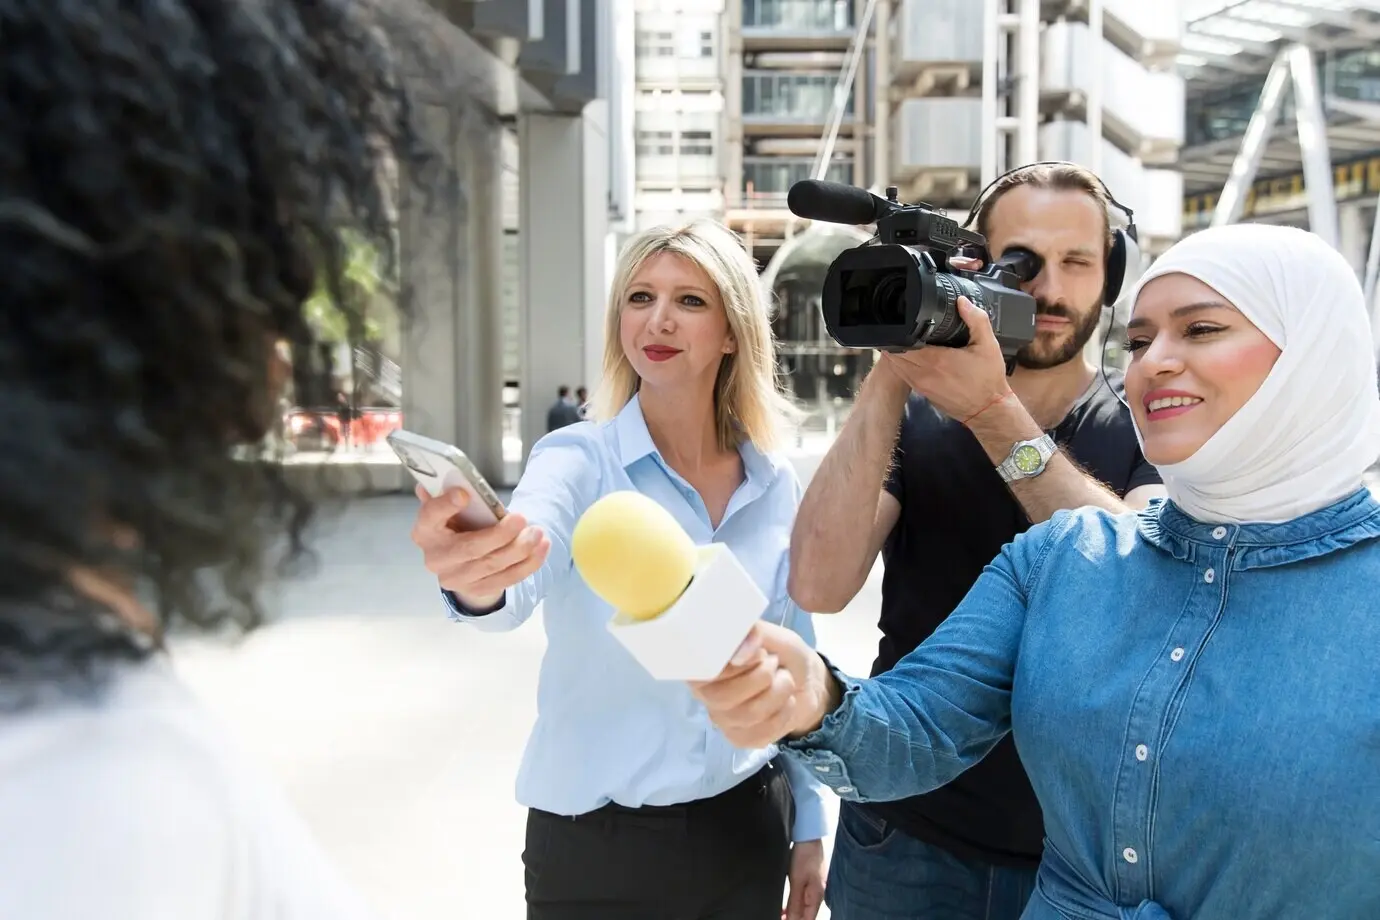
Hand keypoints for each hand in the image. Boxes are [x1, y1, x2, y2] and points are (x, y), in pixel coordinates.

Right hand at [409, 486, 549, 606]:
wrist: (456, 562)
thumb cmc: (454, 526)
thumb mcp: (448, 508)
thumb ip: (449, 494)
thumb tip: (455, 478)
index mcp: (425, 530)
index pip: (430, 515)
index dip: (445, 505)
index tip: (464, 494)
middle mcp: (436, 558)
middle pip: (470, 548)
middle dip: (500, 535)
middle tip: (522, 519)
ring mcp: (456, 578)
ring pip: (493, 566)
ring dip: (520, 549)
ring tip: (538, 533)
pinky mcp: (477, 590)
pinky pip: (507, 578)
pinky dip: (528, 564)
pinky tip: (542, 548)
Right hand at [688, 622, 834, 747]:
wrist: (806, 682)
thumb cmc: (782, 653)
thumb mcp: (772, 634)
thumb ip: (753, 634)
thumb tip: (739, 654)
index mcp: (704, 662)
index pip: (702, 671)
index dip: (733, 665)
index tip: (759, 654)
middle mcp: (705, 692)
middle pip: (722, 697)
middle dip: (761, 678)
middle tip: (775, 665)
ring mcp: (721, 718)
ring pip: (746, 715)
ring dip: (777, 694)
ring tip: (785, 681)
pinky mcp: (738, 738)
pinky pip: (760, 734)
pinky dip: (782, 715)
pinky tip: (784, 704)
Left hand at [783, 840, 825, 919]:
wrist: (808, 836)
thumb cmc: (805, 856)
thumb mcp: (797, 881)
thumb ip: (794, 903)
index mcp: (816, 897)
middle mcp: (817, 895)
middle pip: (806, 915)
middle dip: (793, 919)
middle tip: (779, 917)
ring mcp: (814, 888)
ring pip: (803, 908)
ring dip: (792, 913)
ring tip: (779, 914)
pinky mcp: (809, 881)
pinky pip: (802, 898)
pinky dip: (793, 904)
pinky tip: (784, 905)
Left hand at [880, 294, 1012, 422]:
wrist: (988, 410)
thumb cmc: (989, 380)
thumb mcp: (988, 345)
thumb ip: (976, 320)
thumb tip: (962, 302)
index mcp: (936, 360)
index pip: (904, 342)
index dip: (900, 330)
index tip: (903, 319)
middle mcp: (923, 374)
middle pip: (895, 354)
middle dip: (895, 340)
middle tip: (901, 326)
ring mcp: (920, 386)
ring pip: (896, 366)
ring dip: (896, 353)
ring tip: (903, 338)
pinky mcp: (921, 393)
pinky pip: (903, 376)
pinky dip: (902, 365)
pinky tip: (910, 355)